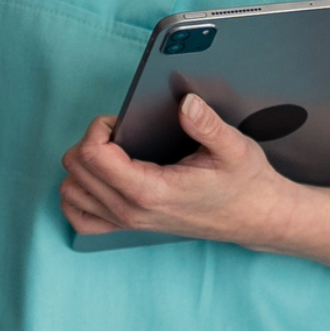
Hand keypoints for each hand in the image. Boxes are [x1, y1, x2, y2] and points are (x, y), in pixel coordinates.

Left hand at [60, 94, 296, 246]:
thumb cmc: (244, 182)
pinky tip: (97, 178)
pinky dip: (79, 196)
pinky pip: (81, 218)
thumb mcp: (233, 147)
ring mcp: (129, 223)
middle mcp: (133, 211)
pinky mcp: (130, 228)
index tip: (119, 121)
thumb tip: (186, 103)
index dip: (98, 129)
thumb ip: (207, 124)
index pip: (92, 156)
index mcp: (151, 191)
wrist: (257, 218)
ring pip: (72, 192)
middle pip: (76, 170)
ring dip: (82, 166)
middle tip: (118, 133)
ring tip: (110, 152)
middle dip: (89, 141)